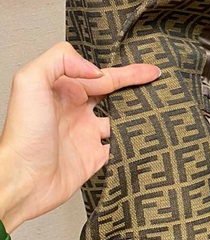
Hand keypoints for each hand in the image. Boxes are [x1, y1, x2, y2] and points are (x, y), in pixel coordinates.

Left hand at [0, 41, 160, 233]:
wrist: (23, 179)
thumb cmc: (22, 135)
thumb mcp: (29, 81)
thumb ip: (60, 60)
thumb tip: (94, 69)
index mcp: (62, 91)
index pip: (101, 75)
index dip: (126, 71)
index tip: (148, 71)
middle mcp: (74, 111)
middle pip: (112, 93)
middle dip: (135, 85)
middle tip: (157, 80)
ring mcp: (85, 135)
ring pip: (119, 118)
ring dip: (136, 113)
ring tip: (158, 107)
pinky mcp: (93, 158)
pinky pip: (119, 147)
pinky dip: (133, 142)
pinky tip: (146, 137)